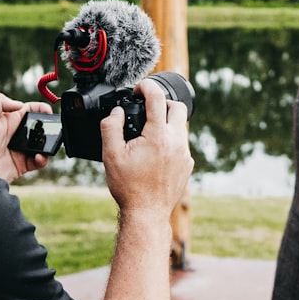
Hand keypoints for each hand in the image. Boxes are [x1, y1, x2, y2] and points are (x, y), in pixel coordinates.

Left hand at [0, 93, 54, 182]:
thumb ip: (0, 102)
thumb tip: (20, 105)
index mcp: (8, 121)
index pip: (28, 111)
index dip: (40, 109)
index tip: (48, 111)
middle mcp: (14, 135)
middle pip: (37, 128)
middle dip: (47, 128)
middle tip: (52, 130)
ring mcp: (18, 151)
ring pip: (40, 145)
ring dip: (47, 145)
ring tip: (47, 146)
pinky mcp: (20, 165)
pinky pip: (37, 162)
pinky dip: (42, 160)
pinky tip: (39, 157)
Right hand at [100, 79, 193, 215]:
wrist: (147, 213)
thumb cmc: (128, 187)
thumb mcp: (111, 155)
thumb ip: (111, 127)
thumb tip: (116, 112)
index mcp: (158, 136)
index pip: (157, 98)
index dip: (146, 86)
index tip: (139, 88)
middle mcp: (176, 142)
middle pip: (177, 107)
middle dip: (161, 102)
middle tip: (146, 109)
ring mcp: (185, 153)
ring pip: (181, 126)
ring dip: (166, 122)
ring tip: (148, 132)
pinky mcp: (188, 164)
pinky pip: (182, 143)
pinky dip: (170, 139)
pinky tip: (156, 151)